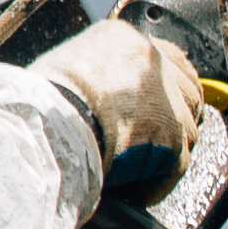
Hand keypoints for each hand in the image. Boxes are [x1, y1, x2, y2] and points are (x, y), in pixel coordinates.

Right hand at [28, 13, 204, 174]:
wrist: (44, 127)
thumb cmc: (41, 104)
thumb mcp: (67, 68)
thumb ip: (97, 74)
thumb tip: (101, 98)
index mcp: (124, 40)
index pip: (166, 58)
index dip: (167, 86)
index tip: (161, 104)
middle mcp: (150, 62)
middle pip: (186, 90)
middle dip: (177, 115)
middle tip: (160, 139)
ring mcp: (166, 97)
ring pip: (186, 126)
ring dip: (169, 149)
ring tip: (144, 166)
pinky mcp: (171, 133)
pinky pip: (177, 162)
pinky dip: (159, 179)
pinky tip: (140, 189)